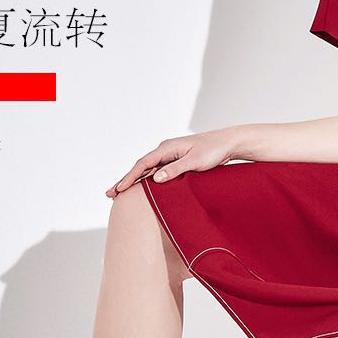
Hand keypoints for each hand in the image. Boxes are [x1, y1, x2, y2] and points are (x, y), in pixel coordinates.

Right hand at [104, 128, 247, 198]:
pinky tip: (141, 188)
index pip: (143, 164)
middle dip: (125, 180)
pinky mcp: (176, 161)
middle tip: (110, 194)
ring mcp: (170, 155)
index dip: (130, 178)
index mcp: (167, 147)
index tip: (119, 190)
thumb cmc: (213, 150)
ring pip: (147, 169)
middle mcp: (166, 150)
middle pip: (140, 167)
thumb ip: (175, 169)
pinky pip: (156, 171)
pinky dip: (146, 180)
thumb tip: (155, 179)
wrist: (227, 143)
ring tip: (119, 192)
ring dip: (134, 180)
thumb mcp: (195, 161)